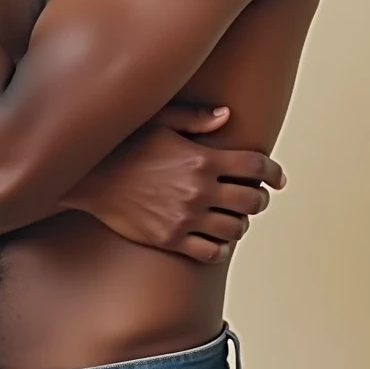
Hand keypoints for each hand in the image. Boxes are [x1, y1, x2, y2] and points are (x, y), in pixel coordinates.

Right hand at [71, 106, 285, 262]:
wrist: (91, 177)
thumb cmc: (125, 143)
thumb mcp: (159, 121)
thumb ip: (195, 119)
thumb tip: (227, 116)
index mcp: (201, 159)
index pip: (255, 166)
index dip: (273, 172)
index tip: (278, 178)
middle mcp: (199, 190)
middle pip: (252, 200)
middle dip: (260, 197)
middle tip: (256, 195)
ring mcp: (186, 217)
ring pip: (235, 228)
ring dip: (241, 221)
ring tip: (235, 215)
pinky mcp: (172, 239)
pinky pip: (211, 252)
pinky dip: (222, 247)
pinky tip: (218, 238)